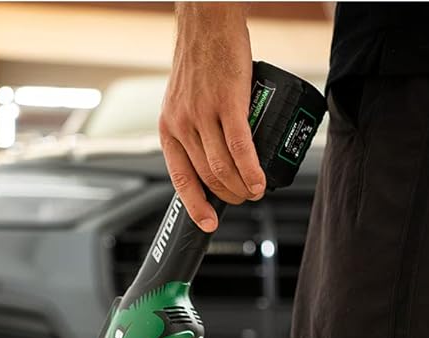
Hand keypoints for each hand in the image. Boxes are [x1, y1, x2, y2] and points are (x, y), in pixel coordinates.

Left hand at [160, 2, 265, 232]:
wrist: (208, 24)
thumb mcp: (184, 102)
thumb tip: (211, 162)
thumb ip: (193, 130)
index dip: (195, 205)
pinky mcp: (228, 103)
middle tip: (244, 199)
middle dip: (228, 197)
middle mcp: (182, 123)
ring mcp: (204, 113)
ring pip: (223, 167)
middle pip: (207, 176)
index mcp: (168, 127)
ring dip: (242, 187)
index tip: (208, 223)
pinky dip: (251, 170)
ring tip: (255, 191)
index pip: (180, 177)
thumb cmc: (202, 61)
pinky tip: (259, 182)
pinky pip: (240, 147)